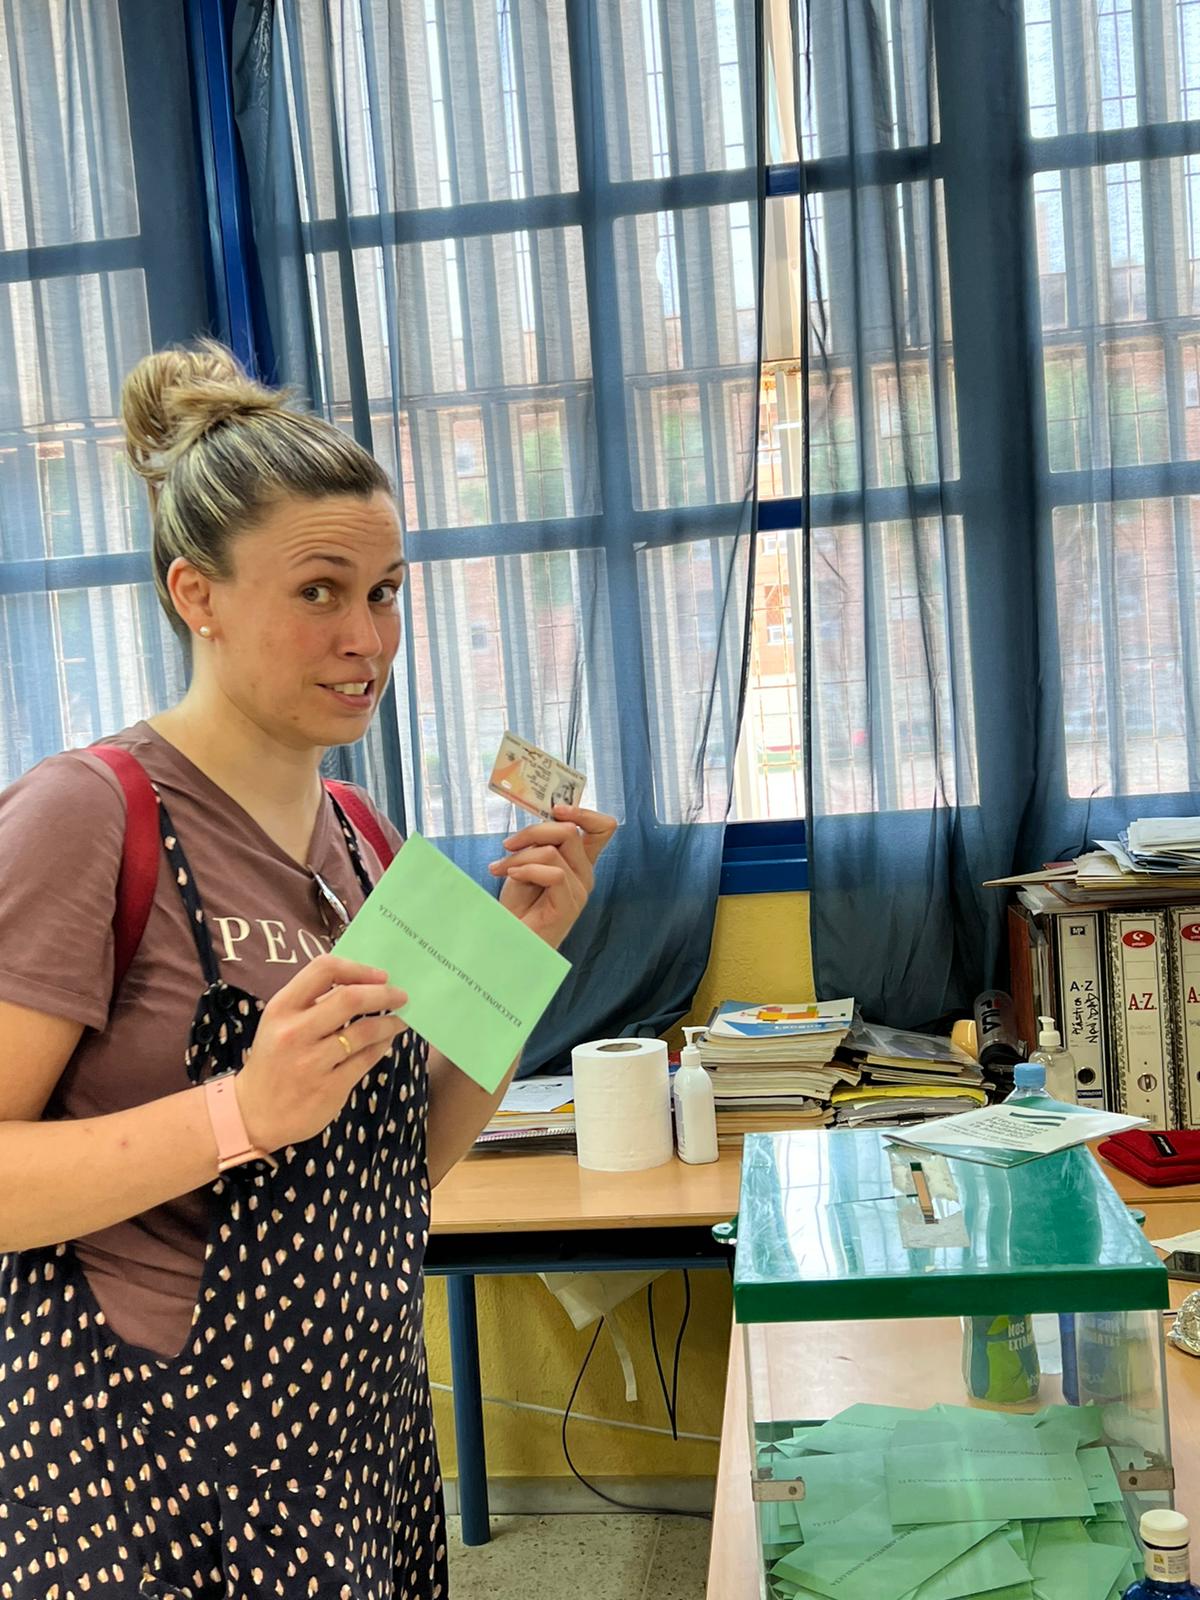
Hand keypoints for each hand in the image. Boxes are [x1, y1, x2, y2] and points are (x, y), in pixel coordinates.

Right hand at [234, 954, 408, 1151]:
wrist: (252, 1114)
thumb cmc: (273, 1061)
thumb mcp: (279, 1024)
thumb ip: (312, 1003)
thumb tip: (363, 983)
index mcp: (281, 1008)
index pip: (324, 970)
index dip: (358, 969)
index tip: (380, 975)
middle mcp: (295, 1032)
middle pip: (350, 999)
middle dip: (384, 994)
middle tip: (401, 996)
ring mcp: (312, 1062)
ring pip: (364, 1032)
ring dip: (390, 1023)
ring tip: (399, 1020)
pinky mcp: (329, 1088)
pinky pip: (366, 1059)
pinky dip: (382, 1046)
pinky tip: (386, 1042)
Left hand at [489, 804, 617, 948]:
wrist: (509, 938)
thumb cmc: (518, 903)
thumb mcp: (527, 862)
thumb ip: (540, 843)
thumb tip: (543, 820)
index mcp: (579, 861)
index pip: (603, 828)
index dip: (584, 812)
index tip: (556, 810)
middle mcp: (585, 873)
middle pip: (570, 831)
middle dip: (533, 831)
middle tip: (508, 844)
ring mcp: (580, 891)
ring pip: (553, 851)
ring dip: (520, 855)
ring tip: (500, 868)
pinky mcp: (569, 906)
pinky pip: (553, 874)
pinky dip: (526, 870)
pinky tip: (510, 876)